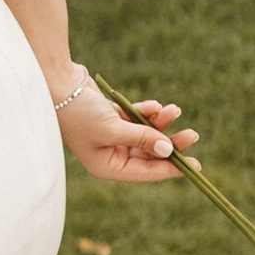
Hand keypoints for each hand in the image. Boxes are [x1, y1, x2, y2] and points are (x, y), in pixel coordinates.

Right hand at [54, 71, 196, 183]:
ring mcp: (113, 135)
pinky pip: (139, 118)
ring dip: (161, 122)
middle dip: (171, 142)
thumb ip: (143, 139)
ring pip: (147, 133)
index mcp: (106, 166)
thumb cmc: (80, 112)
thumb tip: (170, 150)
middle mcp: (110, 153)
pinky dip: (148, 112)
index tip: (195, 166)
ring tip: (174, 109)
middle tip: (193, 135)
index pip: (145, 172)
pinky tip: (155, 106)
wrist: (59, 83)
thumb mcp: (113, 128)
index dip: (170, 169)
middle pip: (149, 153)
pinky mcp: (114, 117)